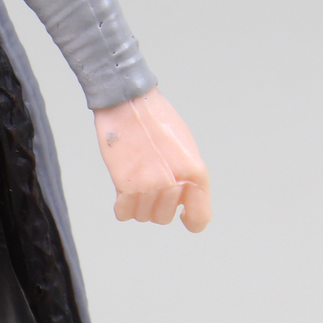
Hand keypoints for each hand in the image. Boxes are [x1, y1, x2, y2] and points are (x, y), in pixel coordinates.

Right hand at [93, 90, 211, 231]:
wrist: (129, 102)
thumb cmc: (156, 118)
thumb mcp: (185, 146)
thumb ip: (187, 175)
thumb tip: (182, 197)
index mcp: (195, 172)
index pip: (200, 217)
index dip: (191, 221)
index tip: (184, 217)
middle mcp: (174, 183)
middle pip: (164, 218)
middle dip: (156, 205)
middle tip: (149, 183)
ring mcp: (149, 187)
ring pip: (143, 217)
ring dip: (138, 204)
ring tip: (135, 181)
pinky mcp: (126, 186)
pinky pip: (124, 214)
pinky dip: (122, 206)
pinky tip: (123, 189)